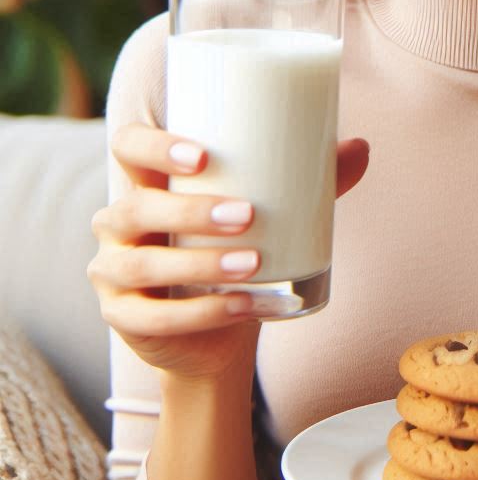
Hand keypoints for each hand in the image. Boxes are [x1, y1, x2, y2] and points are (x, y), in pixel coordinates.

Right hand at [88, 122, 369, 381]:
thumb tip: (361, 147)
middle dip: (191, 211)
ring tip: (254, 262)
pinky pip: (155, 317)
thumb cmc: (240, 253)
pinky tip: (242, 305)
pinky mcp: (125, 318)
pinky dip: (203, 312)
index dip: (156, 146)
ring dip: (201, 263)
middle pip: (136, 208)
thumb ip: (310, 182)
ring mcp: (113, 273)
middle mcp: (119, 224)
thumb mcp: (270, 216)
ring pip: (144, 265)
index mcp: (149, 183)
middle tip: (248, 215)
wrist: (220, 333)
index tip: (204, 155)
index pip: (128, 147)